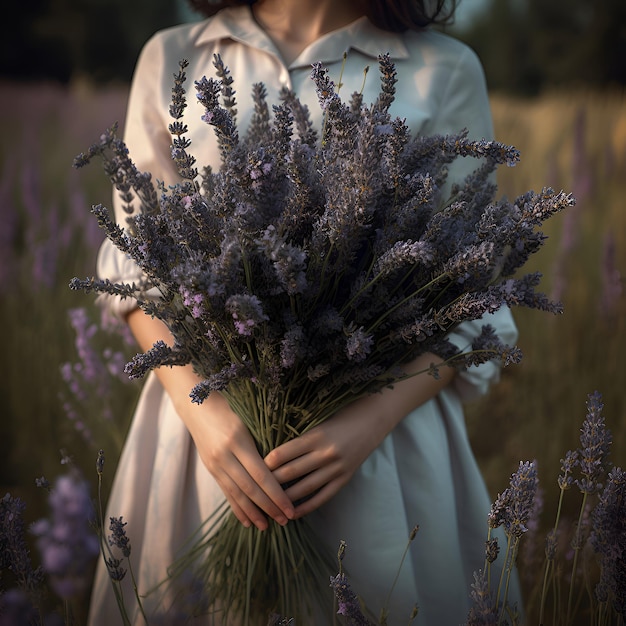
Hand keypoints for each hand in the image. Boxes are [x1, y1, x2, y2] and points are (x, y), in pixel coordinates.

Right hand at [126, 309, 293, 530]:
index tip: (291, 508)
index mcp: (238, 441)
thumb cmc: (230, 405)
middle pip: (250, 489)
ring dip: (253, 513)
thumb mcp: (248, 417)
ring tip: (267, 527)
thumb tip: (286, 462)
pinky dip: (237, 508)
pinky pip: (226, 492)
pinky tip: (247, 520)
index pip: (261, 475)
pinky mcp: (210, 468)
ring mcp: (215, 463)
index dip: (277, 494)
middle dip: (269, 507)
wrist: (196, 402)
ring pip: (237, 494)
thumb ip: (263, 439)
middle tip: (286, 521)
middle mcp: (225, 455)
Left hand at [265, 353, 454, 517]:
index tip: (250, 469)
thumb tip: (270, 454)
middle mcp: (326, 453)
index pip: (283, 453)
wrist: (373, 420)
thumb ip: (298, 438)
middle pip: (291, 473)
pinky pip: (322, 497)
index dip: (265, 464)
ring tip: (267, 507)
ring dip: (285, 499)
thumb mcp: (318, 422)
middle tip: (252, 493)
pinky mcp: (345, 478)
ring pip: (305, 488)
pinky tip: (292, 513)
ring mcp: (337, 468)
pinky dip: (306, 506)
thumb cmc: (340, 416)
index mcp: (316, 435)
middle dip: (270, 484)